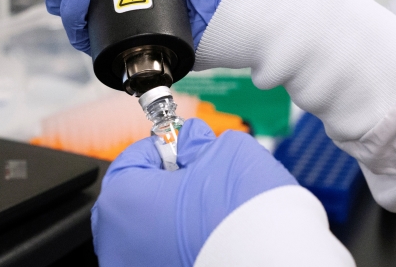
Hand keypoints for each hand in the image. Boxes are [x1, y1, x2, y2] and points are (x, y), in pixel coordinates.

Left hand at [91, 119, 296, 266]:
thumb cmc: (245, 212)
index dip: (165, 147)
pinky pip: (165, 253)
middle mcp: (118, 242)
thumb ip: (198, 141)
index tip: (186, 147)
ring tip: (213, 211)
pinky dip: (182, 244)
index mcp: (123, 201)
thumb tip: (191, 141)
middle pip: (138, 198)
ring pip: (151, 231)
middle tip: (204, 177)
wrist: (276, 262)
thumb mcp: (226, 151)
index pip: (133, 159)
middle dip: (168, 184)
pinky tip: (211, 237)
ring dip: (174, 217)